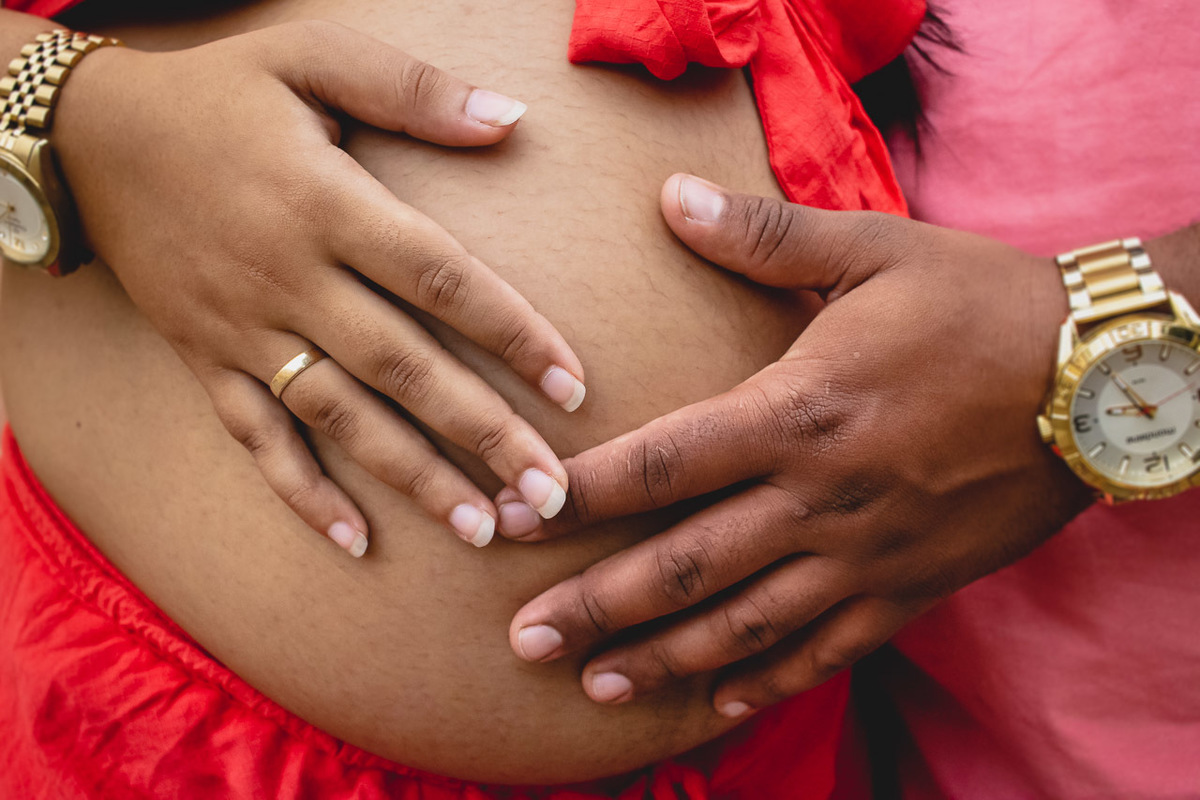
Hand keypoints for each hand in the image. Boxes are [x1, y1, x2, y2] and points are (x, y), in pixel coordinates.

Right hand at [53, 21, 583, 555]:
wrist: (91, 136)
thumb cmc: (219, 93)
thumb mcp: (311, 56)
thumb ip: (413, 89)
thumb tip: (510, 120)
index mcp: (326, 204)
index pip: (441, 280)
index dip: (514, 333)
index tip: (574, 386)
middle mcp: (289, 278)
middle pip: (404, 368)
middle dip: (483, 435)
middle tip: (548, 497)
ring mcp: (243, 329)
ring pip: (340, 418)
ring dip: (413, 478)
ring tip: (480, 530)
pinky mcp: (205, 360)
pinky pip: (255, 437)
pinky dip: (302, 492)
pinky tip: (356, 541)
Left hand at [496, 173, 1094, 714]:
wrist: (1105, 378)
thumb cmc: (982, 305)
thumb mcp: (875, 249)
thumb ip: (763, 234)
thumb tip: (669, 196)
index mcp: (801, 410)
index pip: (664, 463)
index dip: (582, 495)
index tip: (515, 517)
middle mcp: (822, 497)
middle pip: (686, 565)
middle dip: (598, 605)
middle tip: (524, 639)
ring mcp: (867, 555)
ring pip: (746, 625)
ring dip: (664, 658)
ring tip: (595, 685)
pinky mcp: (911, 589)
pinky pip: (827, 652)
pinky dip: (767, 682)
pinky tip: (714, 705)